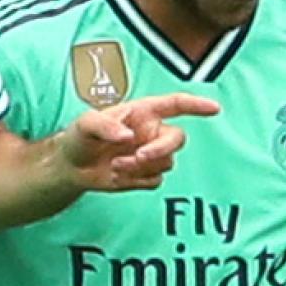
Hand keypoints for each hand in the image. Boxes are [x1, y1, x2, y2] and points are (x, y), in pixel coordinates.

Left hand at [57, 92, 220, 192]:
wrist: (71, 167)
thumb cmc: (80, 137)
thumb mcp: (86, 124)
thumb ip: (105, 125)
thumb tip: (128, 136)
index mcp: (143, 112)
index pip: (176, 105)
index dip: (197, 106)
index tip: (214, 109)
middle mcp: (151, 132)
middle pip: (177, 139)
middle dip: (161, 149)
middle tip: (138, 156)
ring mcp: (150, 154)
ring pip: (165, 163)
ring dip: (140, 167)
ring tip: (114, 165)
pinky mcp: (145, 175)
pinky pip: (155, 180)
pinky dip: (137, 181)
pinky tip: (118, 175)